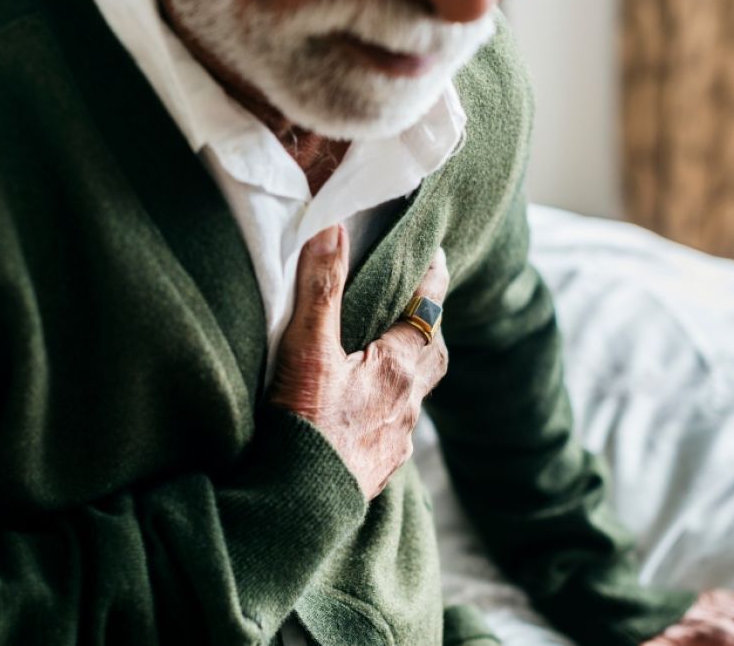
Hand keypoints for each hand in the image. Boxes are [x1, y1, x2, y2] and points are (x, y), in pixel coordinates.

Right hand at [268, 224, 449, 500]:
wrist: (298, 506)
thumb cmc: (306, 427)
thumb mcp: (307, 349)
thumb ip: (321, 288)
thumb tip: (334, 227)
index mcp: (399, 368)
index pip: (429, 310)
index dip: (432, 280)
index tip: (436, 256)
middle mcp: (408, 404)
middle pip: (431, 354)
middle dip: (425, 326)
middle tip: (413, 305)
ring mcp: (396, 441)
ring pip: (412, 395)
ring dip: (403, 371)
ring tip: (381, 357)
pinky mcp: (377, 469)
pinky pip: (393, 429)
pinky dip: (384, 411)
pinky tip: (362, 415)